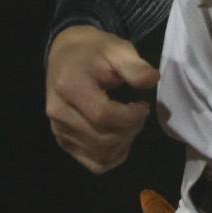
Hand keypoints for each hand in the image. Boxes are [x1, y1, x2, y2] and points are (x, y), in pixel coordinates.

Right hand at [45, 26, 159, 172]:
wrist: (66, 55)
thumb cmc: (94, 51)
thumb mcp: (117, 49)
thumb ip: (134, 66)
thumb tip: (152, 80)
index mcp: (69, 86)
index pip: (102, 115)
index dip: (130, 117)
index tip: (143, 105)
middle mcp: (59, 112)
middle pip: (102, 139)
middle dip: (130, 130)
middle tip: (139, 113)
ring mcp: (59, 130)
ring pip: (100, 154)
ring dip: (124, 143)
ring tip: (129, 122)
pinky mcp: (63, 142)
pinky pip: (93, 163)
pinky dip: (113, 156)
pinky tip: (121, 137)